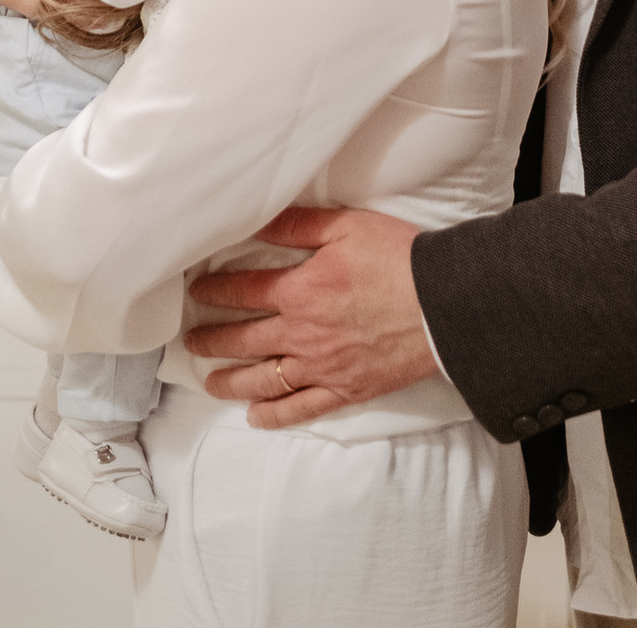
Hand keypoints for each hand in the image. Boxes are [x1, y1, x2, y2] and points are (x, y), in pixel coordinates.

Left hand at [184, 206, 435, 427]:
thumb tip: (257, 220)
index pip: (244, 291)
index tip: (197, 291)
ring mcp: (323, 366)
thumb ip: (297, 225)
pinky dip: (275, 416)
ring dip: (231, 381)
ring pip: (264, 380)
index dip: (215, 290)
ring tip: (210, 381)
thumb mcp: (346, 227)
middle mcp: (303, 333)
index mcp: (300, 290)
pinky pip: (302, 409)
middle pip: (245, 340)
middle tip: (192, 341)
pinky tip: (256, 416)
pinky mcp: (346, 389)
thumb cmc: (398, 258)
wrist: (444, 303)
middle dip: (212, 340)